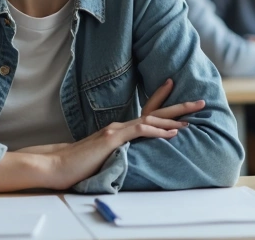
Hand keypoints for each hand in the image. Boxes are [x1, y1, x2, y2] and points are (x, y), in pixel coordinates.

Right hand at [40, 79, 204, 189]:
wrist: (54, 165)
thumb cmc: (74, 165)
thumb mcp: (100, 158)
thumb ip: (114, 154)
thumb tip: (128, 159)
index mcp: (117, 130)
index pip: (144, 112)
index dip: (161, 100)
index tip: (175, 89)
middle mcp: (119, 126)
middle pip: (153, 111)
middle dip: (179, 106)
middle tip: (200, 102)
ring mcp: (115, 131)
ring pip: (150, 119)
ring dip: (174, 117)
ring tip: (193, 117)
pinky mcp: (112, 139)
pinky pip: (140, 131)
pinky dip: (158, 131)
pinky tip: (172, 133)